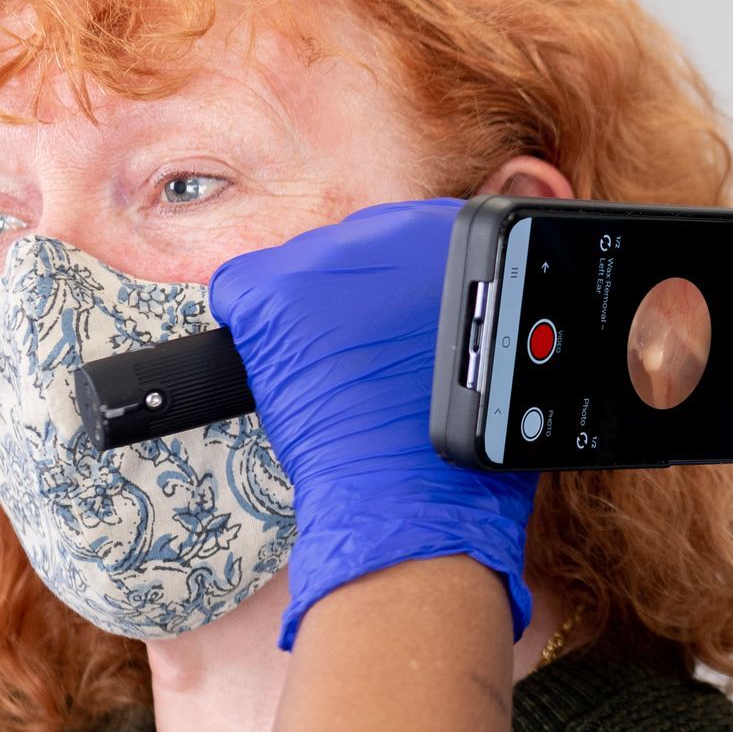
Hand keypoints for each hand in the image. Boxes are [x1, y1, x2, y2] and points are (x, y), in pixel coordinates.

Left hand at [210, 199, 537, 647]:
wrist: (416, 499)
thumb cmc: (457, 449)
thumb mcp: (493, 352)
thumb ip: (470, 306)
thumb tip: (439, 300)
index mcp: (457, 240)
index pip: (410, 237)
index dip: (398, 292)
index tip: (398, 331)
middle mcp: (397, 232)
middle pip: (354, 249)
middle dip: (354, 298)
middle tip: (367, 359)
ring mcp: (331, 260)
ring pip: (300, 269)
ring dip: (308, 316)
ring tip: (334, 373)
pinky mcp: (272, 292)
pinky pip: (240, 290)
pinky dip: (250, 328)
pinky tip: (286, 369)